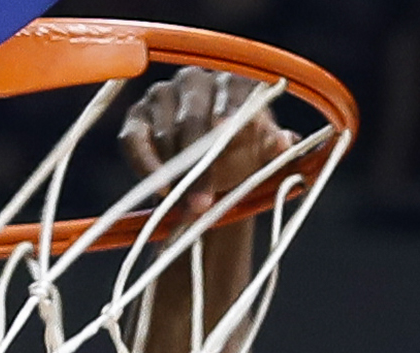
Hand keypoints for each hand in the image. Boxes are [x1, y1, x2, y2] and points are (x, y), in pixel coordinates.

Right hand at [120, 66, 293, 214]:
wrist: (216, 173)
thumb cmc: (245, 157)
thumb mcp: (265, 156)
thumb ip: (276, 148)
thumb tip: (284, 141)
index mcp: (233, 81)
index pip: (231, 91)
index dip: (229, 110)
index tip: (225, 129)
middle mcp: (195, 80)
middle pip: (193, 118)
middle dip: (199, 164)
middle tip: (204, 200)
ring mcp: (162, 95)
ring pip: (166, 133)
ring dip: (176, 174)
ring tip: (189, 206)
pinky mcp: (137, 118)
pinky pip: (135, 141)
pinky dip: (146, 167)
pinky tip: (161, 191)